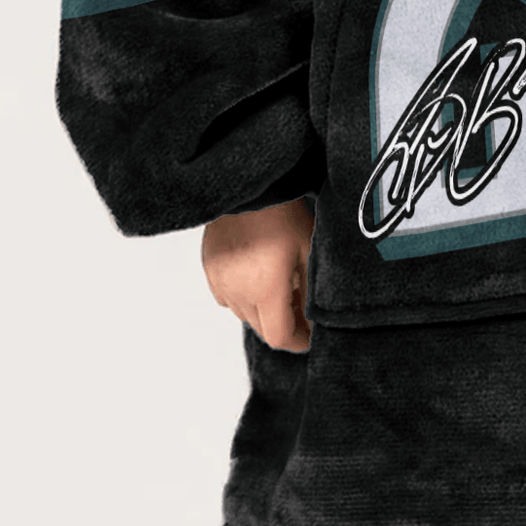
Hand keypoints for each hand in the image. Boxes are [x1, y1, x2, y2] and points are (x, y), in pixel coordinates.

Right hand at [202, 198, 314, 351]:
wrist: (249, 185)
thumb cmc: (283, 213)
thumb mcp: (308, 252)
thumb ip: (311, 293)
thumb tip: (315, 321)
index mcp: (264, 290)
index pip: (279, 337)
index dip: (299, 341)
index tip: (311, 335)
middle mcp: (237, 292)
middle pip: (261, 328)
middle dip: (283, 324)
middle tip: (302, 308)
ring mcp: (219, 281)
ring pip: (244, 313)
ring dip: (263, 309)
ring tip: (281, 285)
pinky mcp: (209, 269)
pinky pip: (228, 296)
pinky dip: (244, 294)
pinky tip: (258, 273)